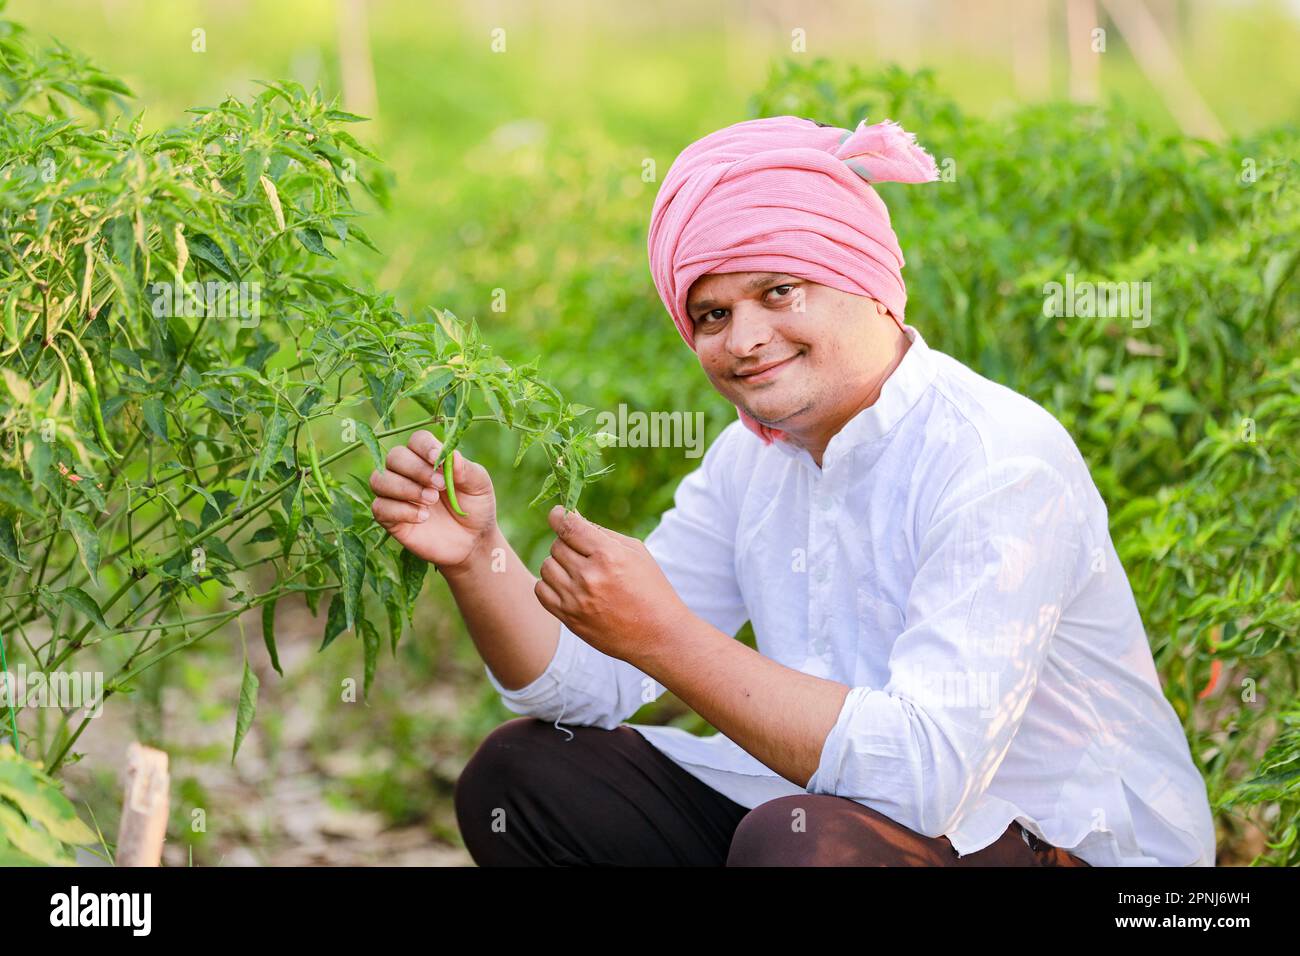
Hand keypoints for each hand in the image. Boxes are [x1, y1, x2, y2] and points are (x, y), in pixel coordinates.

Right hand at [369, 430, 496, 571]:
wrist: (472, 542)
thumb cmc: (475, 507)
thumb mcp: (479, 485)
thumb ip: (466, 470)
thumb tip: (452, 455)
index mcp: (429, 458)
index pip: (417, 440)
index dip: (424, 447)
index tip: (438, 459)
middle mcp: (408, 472)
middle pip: (395, 457)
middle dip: (416, 469)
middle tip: (439, 486)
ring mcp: (396, 495)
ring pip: (379, 480)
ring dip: (404, 488)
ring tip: (431, 500)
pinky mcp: (390, 518)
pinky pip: (379, 507)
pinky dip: (400, 510)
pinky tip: (423, 517)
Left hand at [534, 505, 688, 667]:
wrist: (658, 634)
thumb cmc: (650, 588)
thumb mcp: (635, 552)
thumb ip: (602, 533)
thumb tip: (572, 516)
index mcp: (609, 556)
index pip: (569, 527)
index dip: (558, 516)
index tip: (557, 514)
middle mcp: (589, 577)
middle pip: (557, 545)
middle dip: (567, 544)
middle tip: (583, 553)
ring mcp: (576, 599)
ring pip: (547, 566)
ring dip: (558, 565)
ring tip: (578, 572)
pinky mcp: (569, 618)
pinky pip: (541, 590)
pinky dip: (550, 584)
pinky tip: (567, 586)